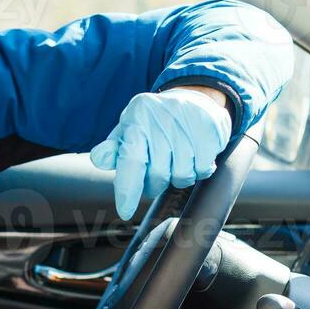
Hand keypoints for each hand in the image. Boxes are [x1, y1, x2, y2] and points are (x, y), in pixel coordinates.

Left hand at [89, 87, 232, 220]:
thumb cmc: (154, 122)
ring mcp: (188, 122)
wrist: (193, 97)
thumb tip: (99, 159)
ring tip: (177, 161)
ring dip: (179, 177)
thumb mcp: (129, 130)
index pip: (131, 160)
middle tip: (158, 174)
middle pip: (158, 174)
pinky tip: (194, 158)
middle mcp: (161, 117)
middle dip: (156, 183)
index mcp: (136, 118)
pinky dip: (198, 171)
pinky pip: (202, 169)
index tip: (125, 211)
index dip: (128, 190)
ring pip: (182, 175)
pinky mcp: (210, 129)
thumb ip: (114, 149)